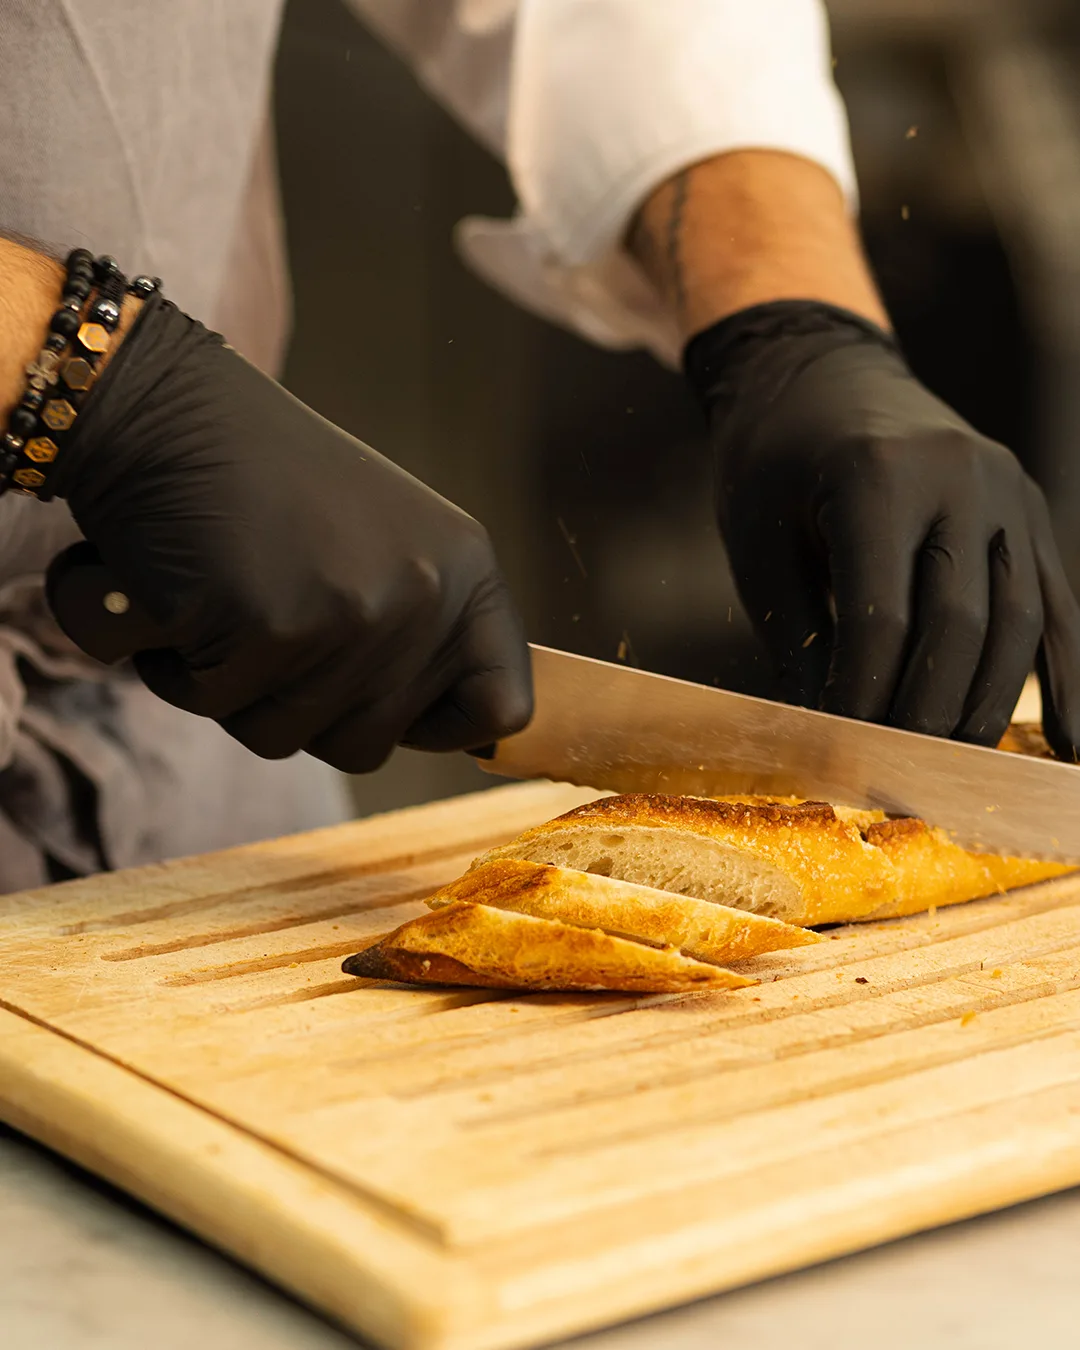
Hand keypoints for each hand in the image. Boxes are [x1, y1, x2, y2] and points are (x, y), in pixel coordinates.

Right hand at [47, 297, 532, 771]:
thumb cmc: (262, 484)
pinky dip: (176, 666)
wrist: (166, 411)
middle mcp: (426, 595)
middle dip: (300, 706)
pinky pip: (218, 707)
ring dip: (231, 688)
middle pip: (370, 744)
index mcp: (467, 572)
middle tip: (266, 623)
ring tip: (224, 601)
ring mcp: (354, 613)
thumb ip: (421, 631)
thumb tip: (469, 737)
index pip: (500, 709)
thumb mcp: (383, 544)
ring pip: (287, 736)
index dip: (435, 726)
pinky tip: (178, 597)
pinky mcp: (273, 627)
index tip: (379, 701)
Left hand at [687, 303, 1079, 758]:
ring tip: (956, 765)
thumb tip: (831, 735)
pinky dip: (1065, 676)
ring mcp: (1006, 490)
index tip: (844, 751)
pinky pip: (1055, 604)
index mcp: (876, 476)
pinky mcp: (1028, 510)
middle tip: (900, 773)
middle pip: (959, 625)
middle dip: (928, 712)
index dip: (863, 696)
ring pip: (1017, 621)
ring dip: (988, 704)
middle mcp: (958, 476)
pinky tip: (1067, 741)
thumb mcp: (759, 543)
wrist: (818, 374)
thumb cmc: (773, 462)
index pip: (881, 617)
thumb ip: (798, 636)